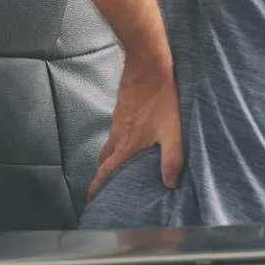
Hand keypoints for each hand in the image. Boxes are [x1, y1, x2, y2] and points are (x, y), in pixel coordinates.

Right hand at [88, 55, 183, 200]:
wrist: (149, 67)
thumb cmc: (162, 99)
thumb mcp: (173, 132)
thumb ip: (172, 159)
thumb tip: (170, 184)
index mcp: (127, 145)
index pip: (106, 171)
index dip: (97, 187)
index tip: (91, 198)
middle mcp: (118, 134)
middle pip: (104, 159)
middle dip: (103, 173)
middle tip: (107, 183)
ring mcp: (117, 120)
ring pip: (109, 143)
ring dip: (111, 155)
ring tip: (121, 162)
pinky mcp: (122, 109)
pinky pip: (116, 129)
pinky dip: (119, 138)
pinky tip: (133, 135)